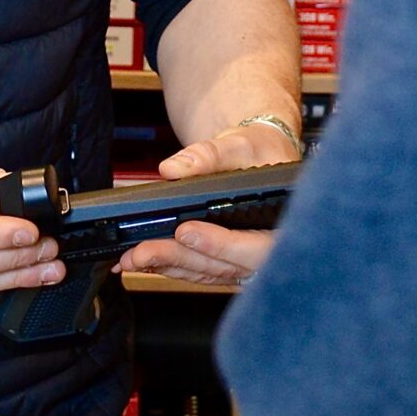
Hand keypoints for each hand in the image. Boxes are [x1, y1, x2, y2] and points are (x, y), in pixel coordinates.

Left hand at [114, 116, 296, 288]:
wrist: (259, 154)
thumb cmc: (259, 148)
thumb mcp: (239, 143)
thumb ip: (209, 155)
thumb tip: (173, 169)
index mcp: (284, 220)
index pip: (258, 247)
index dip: (221, 245)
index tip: (185, 232)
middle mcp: (268, 246)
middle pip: (225, 267)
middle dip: (181, 258)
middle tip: (143, 251)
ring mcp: (246, 259)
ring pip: (208, 272)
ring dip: (169, 267)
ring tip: (133, 259)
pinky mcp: (226, 261)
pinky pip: (201, 269)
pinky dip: (172, 267)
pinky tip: (145, 262)